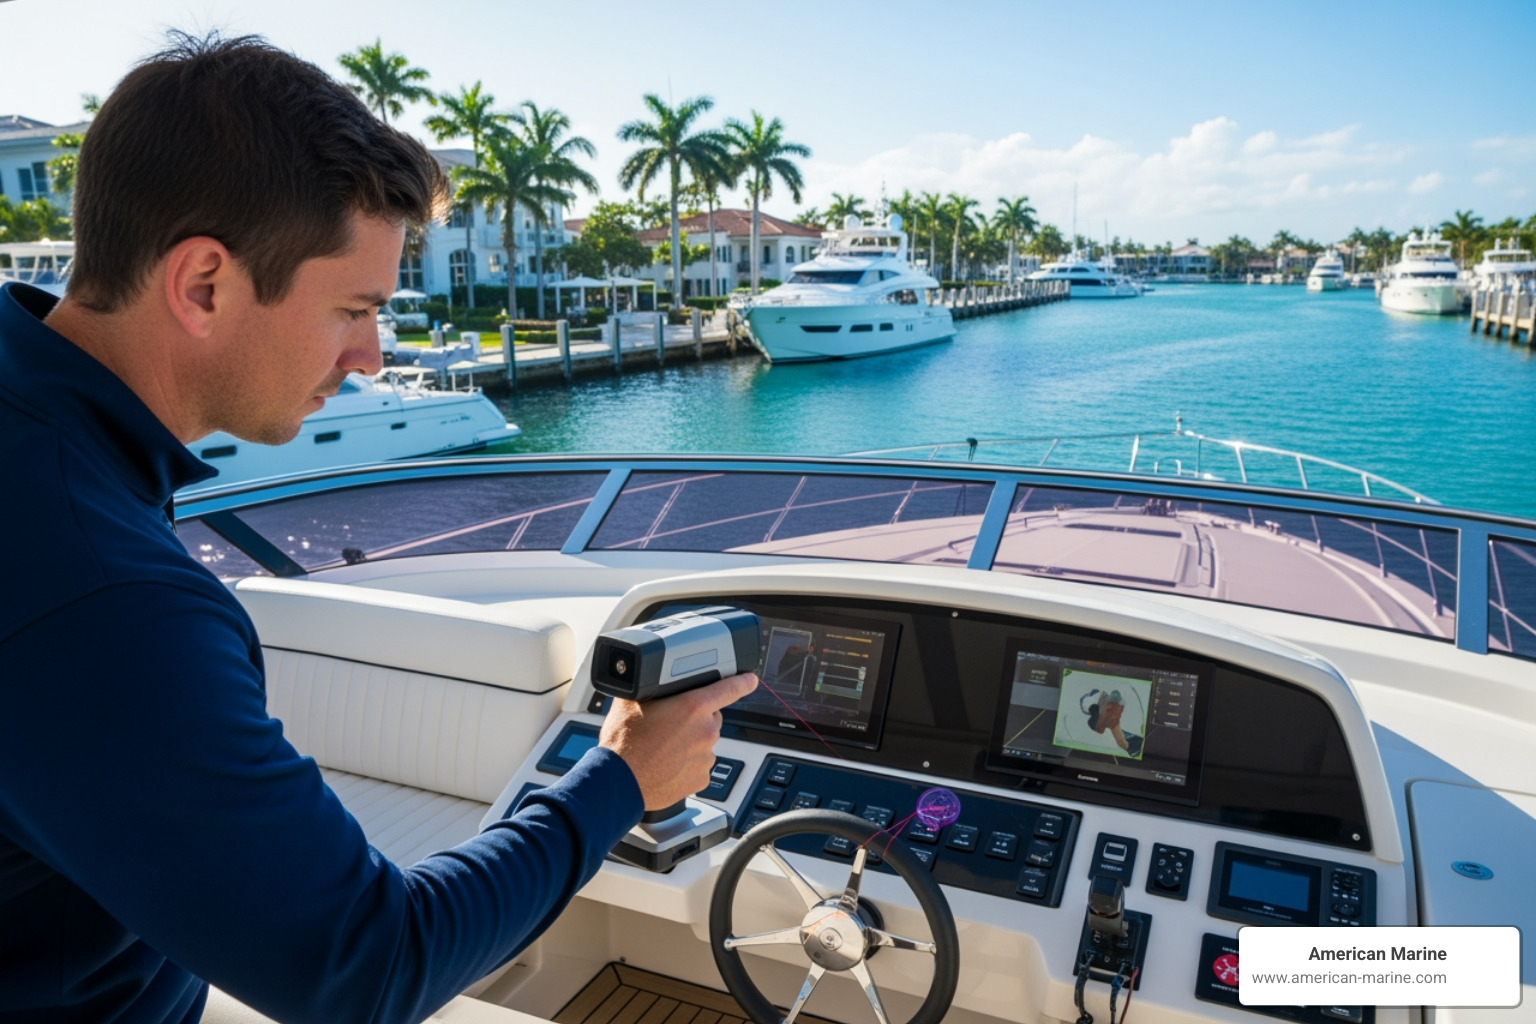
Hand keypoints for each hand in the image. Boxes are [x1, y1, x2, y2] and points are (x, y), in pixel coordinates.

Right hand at [600, 672, 757, 811]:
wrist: (618, 782)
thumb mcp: (631, 702)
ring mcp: (705, 757)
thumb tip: (647, 678)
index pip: (730, 688)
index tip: (750, 680)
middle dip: (695, 718)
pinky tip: (667, 763)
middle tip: (670, 724)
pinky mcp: (701, 778)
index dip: (742, 682)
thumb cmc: (623, 744)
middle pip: (711, 717)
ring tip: (663, 747)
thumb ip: (649, 686)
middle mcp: (705, 731)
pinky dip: (688, 763)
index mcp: (693, 707)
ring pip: (704, 742)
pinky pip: (699, 764)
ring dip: (690, 742)